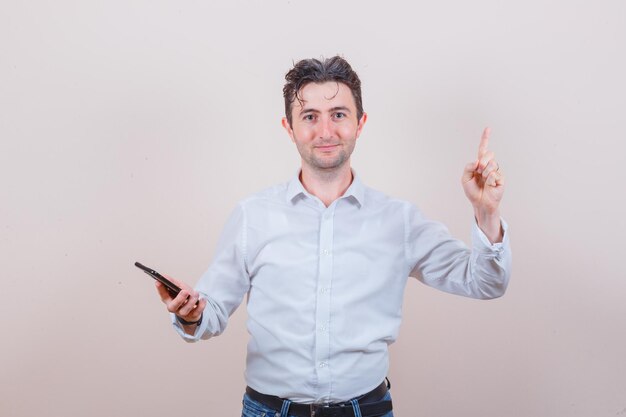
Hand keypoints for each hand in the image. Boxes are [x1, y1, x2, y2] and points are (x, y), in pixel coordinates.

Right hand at [155, 275, 206, 324]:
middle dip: (179, 299)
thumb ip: (172, 282)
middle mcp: (174, 308)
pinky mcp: (192, 316)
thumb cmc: (184, 296)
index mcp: (169, 300)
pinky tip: (203, 299)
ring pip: (185, 310)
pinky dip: (201, 305)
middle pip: (173, 306)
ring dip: (191, 301)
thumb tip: (164, 276)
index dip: (160, 289)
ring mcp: (183, 313)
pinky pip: (197, 312)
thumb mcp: (179, 287)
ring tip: (196, 293)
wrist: (193, 309)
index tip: (158, 282)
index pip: (163, 295)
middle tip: (185, 291)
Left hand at [461, 127, 504, 241]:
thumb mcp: (464, 178)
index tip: (488, 128)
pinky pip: (494, 174)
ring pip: (491, 164)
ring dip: (485, 173)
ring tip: (484, 181)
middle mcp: (489, 165)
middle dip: (482, 162)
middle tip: (479, 172)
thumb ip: (468, 167)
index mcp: (480, 164)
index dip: (485, 139)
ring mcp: (496, 171)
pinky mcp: (501, 179)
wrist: (479, 203)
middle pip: (488, 154)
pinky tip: (489, 186)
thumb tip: (477, 161)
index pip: (483, 149)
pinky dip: (489, 180)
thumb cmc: (472, 191)